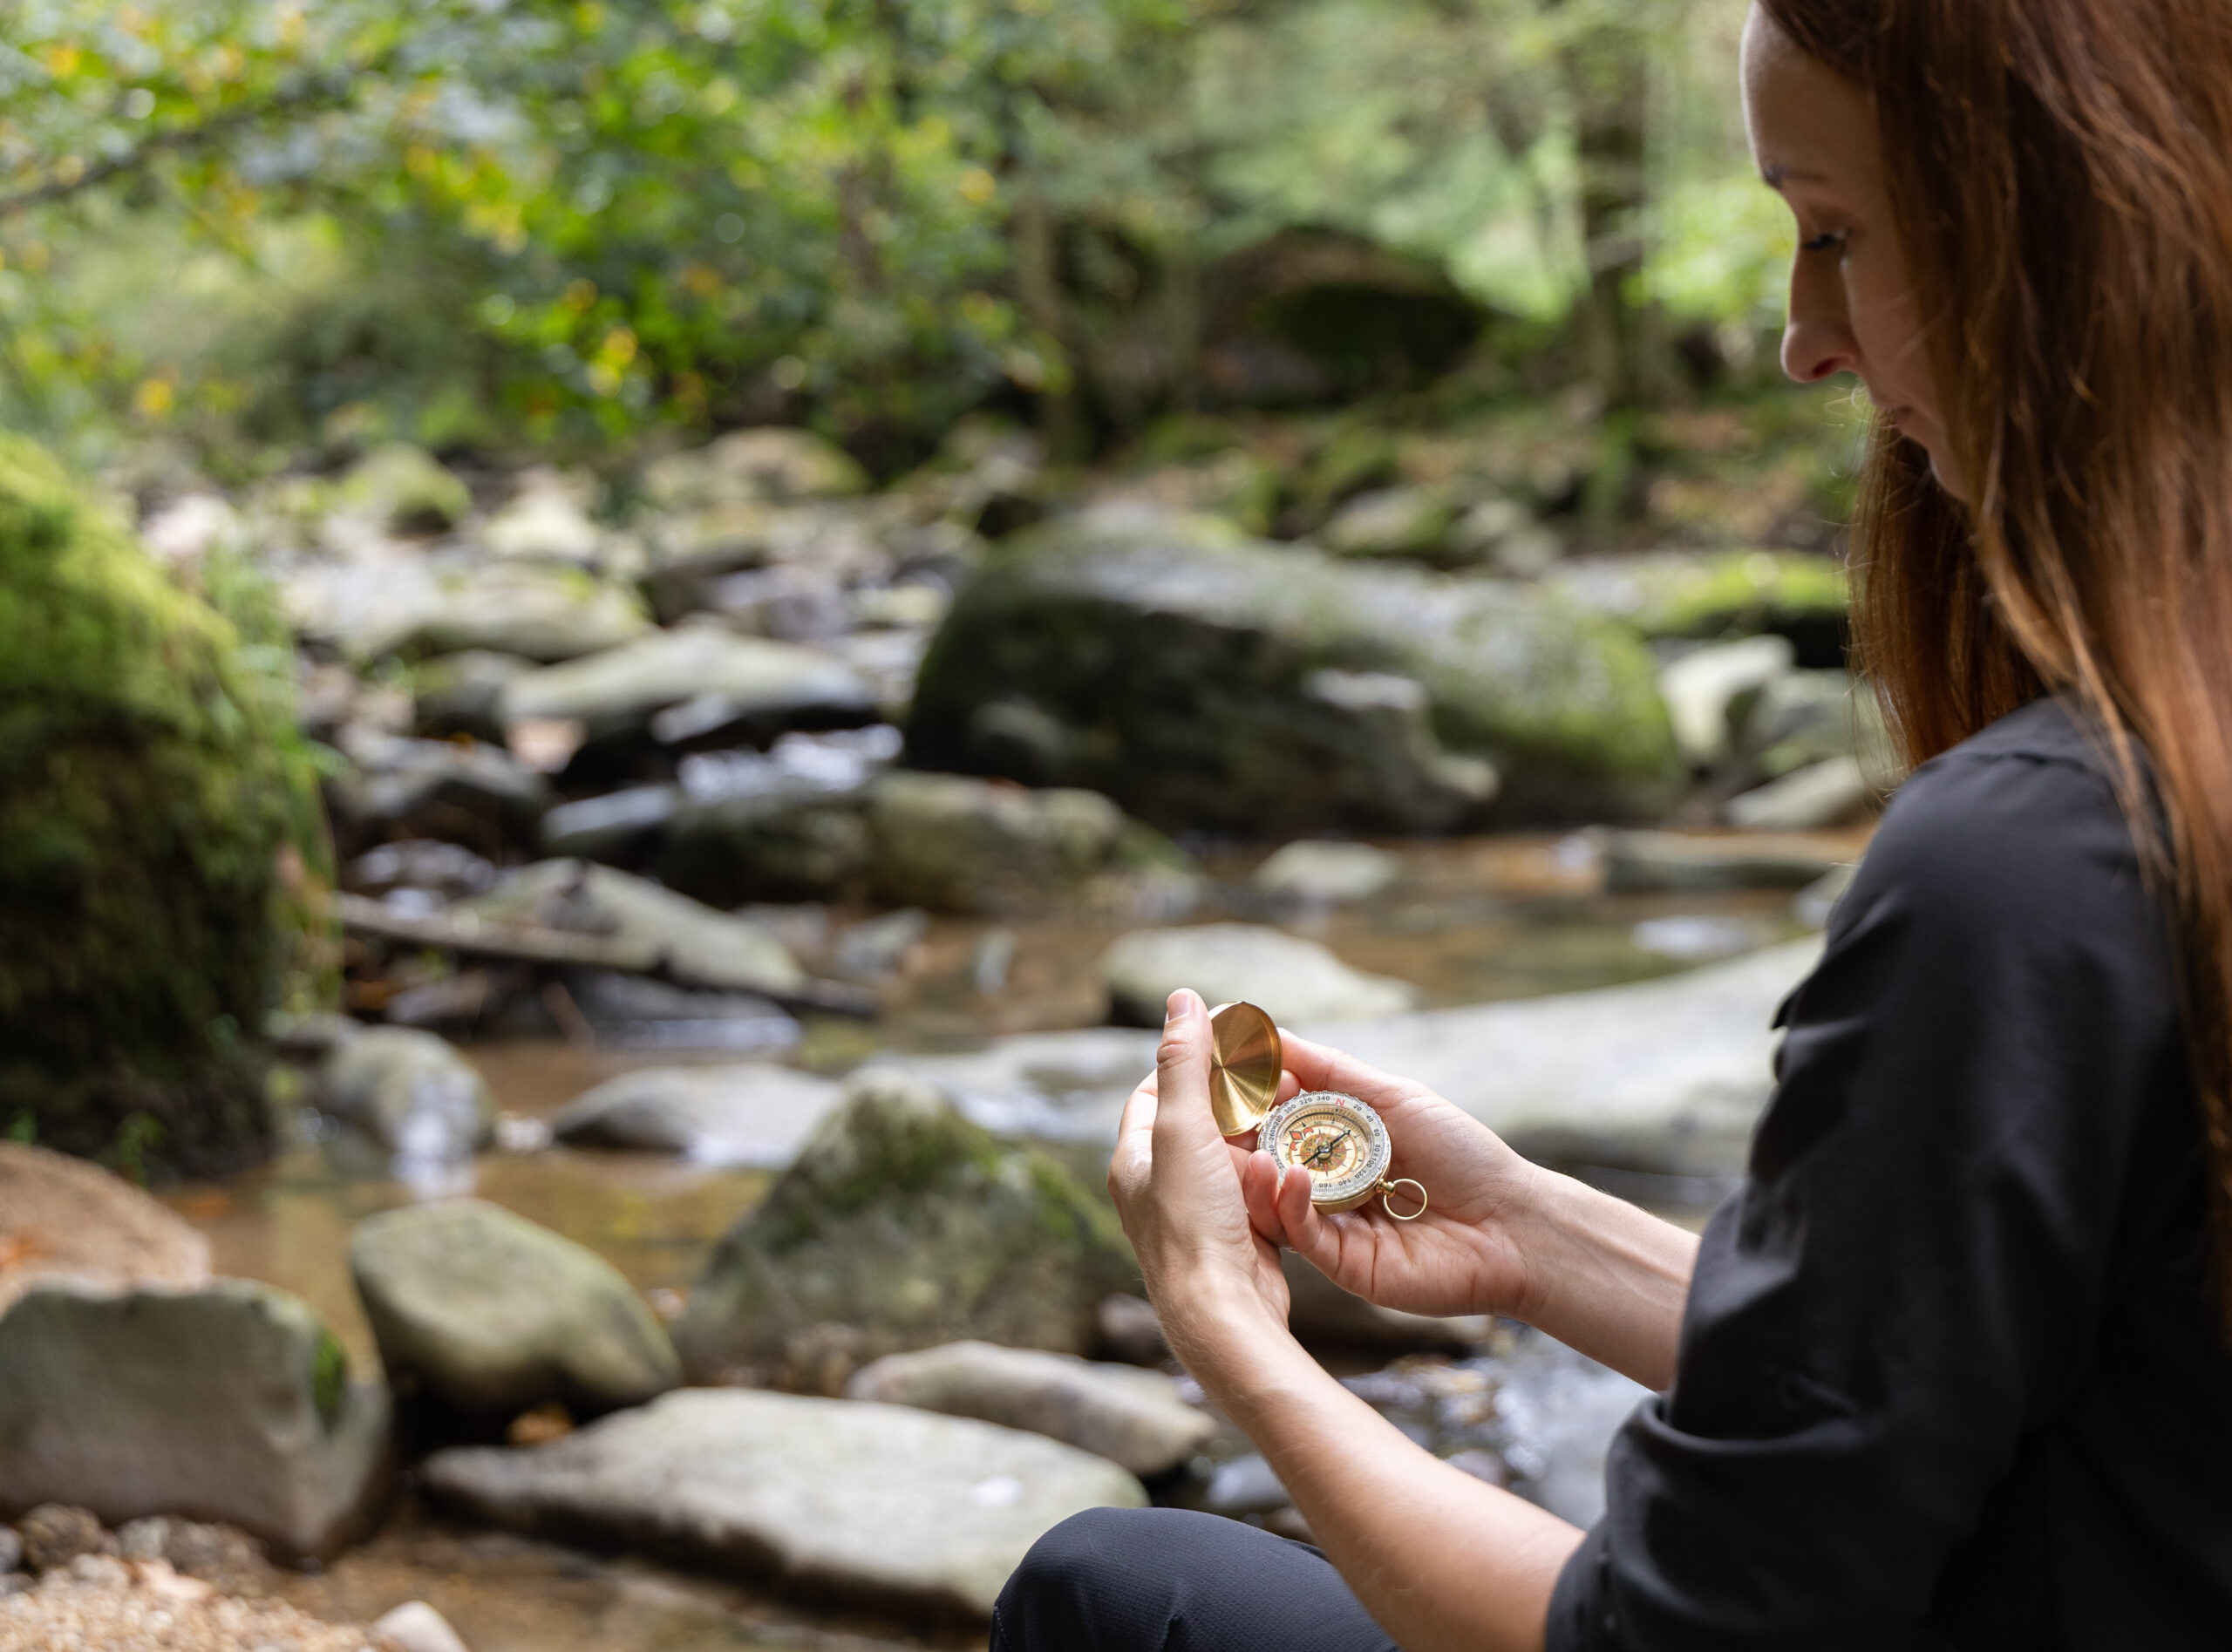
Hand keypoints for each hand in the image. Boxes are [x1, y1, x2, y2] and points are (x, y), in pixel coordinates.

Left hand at [1107, 990, 1296, 1353]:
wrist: (1224, 1313)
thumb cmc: (1193, 1222)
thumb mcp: (1184, 1129)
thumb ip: (1184, 1064)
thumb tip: (1182, 999)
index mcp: (1136, 1159)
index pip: (1156, 1091)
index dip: (1191, 1060)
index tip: (1230, 1038)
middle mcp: (1162, 1186)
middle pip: (1202, 1122)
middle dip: (1242, 1097)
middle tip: (1279, 1075)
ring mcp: (1202, 1213)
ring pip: (1238, 1155)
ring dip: (1266, 1136)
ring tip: (1297, 1112)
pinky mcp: (1239, 1236)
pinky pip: (1262, 1190)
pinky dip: (1278, 1174)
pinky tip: (1297, 1165)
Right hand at [1240, 1030, 1546, 1321]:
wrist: (1514, 1223)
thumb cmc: (1462, 1154)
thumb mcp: (1392, 1097)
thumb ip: (1329, 1071)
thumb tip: (1273, 1035)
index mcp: (1336, 1146)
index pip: (1274, 1122)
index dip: (1245, 1101)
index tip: (1214, 1072)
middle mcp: (1327, 1186)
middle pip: (1265, 1163)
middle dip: (1235, 1140)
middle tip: (1205, 1116)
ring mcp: (1333, 1227)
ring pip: (1274, 1203)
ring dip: (1255, 1174)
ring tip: (1242, 1149)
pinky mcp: (1343, 1264)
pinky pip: (1302, 1235)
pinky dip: (1288, 1205)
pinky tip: (1288, 1176)